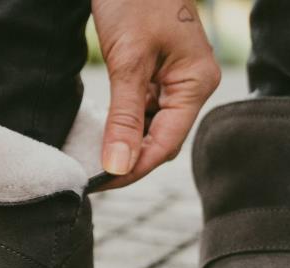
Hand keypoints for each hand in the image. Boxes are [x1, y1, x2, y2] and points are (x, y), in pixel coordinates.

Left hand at [92, 0, 220, 189]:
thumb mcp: (127, 61)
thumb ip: (124, 117)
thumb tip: (118, 166)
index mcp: (196, 82)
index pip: (166, 143)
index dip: (134, 169)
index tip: (100, 183)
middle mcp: (191, 85)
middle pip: (162, 140)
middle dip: (129, 161)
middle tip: (92, 178)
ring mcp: (175, 79)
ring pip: (151, 128)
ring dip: (125, 145)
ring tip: (92, 160)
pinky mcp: (156, 72)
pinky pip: (142, 109)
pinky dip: (122, 124)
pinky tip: (101, 134)